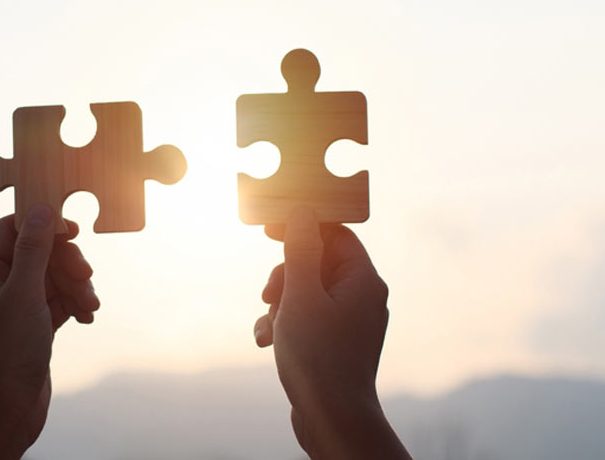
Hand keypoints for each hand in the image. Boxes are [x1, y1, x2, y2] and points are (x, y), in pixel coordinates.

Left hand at [0, 205, 99, 459]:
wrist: (4, 412)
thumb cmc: (5, 354)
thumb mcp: (23, 294)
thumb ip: (34, 249)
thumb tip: (41, 208)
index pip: (10, 229)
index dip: (42, 225)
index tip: (72, 232)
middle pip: (37, 252)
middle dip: (66, 262)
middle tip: (86, 277)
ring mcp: (13, 306)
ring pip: (52, 276)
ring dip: (76, 285)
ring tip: (90, 305)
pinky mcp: (31, 325)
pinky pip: (57, 300)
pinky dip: (74, 303)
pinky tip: (87, 317)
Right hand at [253, 206, 409, 459]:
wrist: (332, 418)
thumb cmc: (318, 355)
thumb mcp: (301, 294)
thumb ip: (301, 249)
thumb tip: (302, 212)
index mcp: (363, 279)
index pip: (334, 233)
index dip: (302, 227)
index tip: (270, 230)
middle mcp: (361, 297)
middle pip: (316, 262)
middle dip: (285, 276)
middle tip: (269, 294)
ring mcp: (348, 321)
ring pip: (305, 291)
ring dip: (279, 304)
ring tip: (269, 327)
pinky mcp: (335, 342)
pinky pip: (306, 317)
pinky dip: (285, 323)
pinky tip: (267, 341)